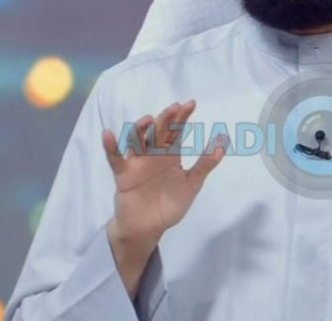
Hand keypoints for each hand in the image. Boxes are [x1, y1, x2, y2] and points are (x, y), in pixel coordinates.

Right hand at [101, 100, 226, 293]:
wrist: (149, 228)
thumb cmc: (169, 204)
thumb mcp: (191, 184)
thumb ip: (205, 164)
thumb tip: (223, 143)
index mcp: (170, 154)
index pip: (176, 131)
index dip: (182, 117)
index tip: (190, 104)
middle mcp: (153, 153)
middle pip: (158, 132)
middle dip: (166, 119)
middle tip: (175, 107)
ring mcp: (137, 162)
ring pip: (137, 141)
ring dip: (141, 129)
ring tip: (148, 120)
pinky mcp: (123, 174)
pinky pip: (116, 159)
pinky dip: (111, 147)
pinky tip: (109, 134)